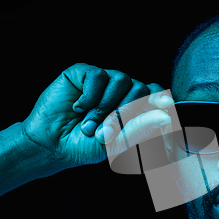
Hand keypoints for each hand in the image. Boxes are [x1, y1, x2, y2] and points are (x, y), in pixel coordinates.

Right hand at [22, 63, 173, 169]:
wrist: (51, 145)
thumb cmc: (84, 145)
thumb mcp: (116, 143)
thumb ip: (139, 128)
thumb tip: (164, 116)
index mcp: (134, 105)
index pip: (156, 94)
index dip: (161, 99)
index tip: (166, 106)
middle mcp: (121, 90)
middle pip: (140, 88)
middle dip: (125, 113)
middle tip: (105, 132)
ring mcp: (103, 81)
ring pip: (122, 79)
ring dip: (105, 107)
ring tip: (88, 125)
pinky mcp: (83, 73)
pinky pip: (98, 75)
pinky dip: (90, 95)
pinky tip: (77, 107)